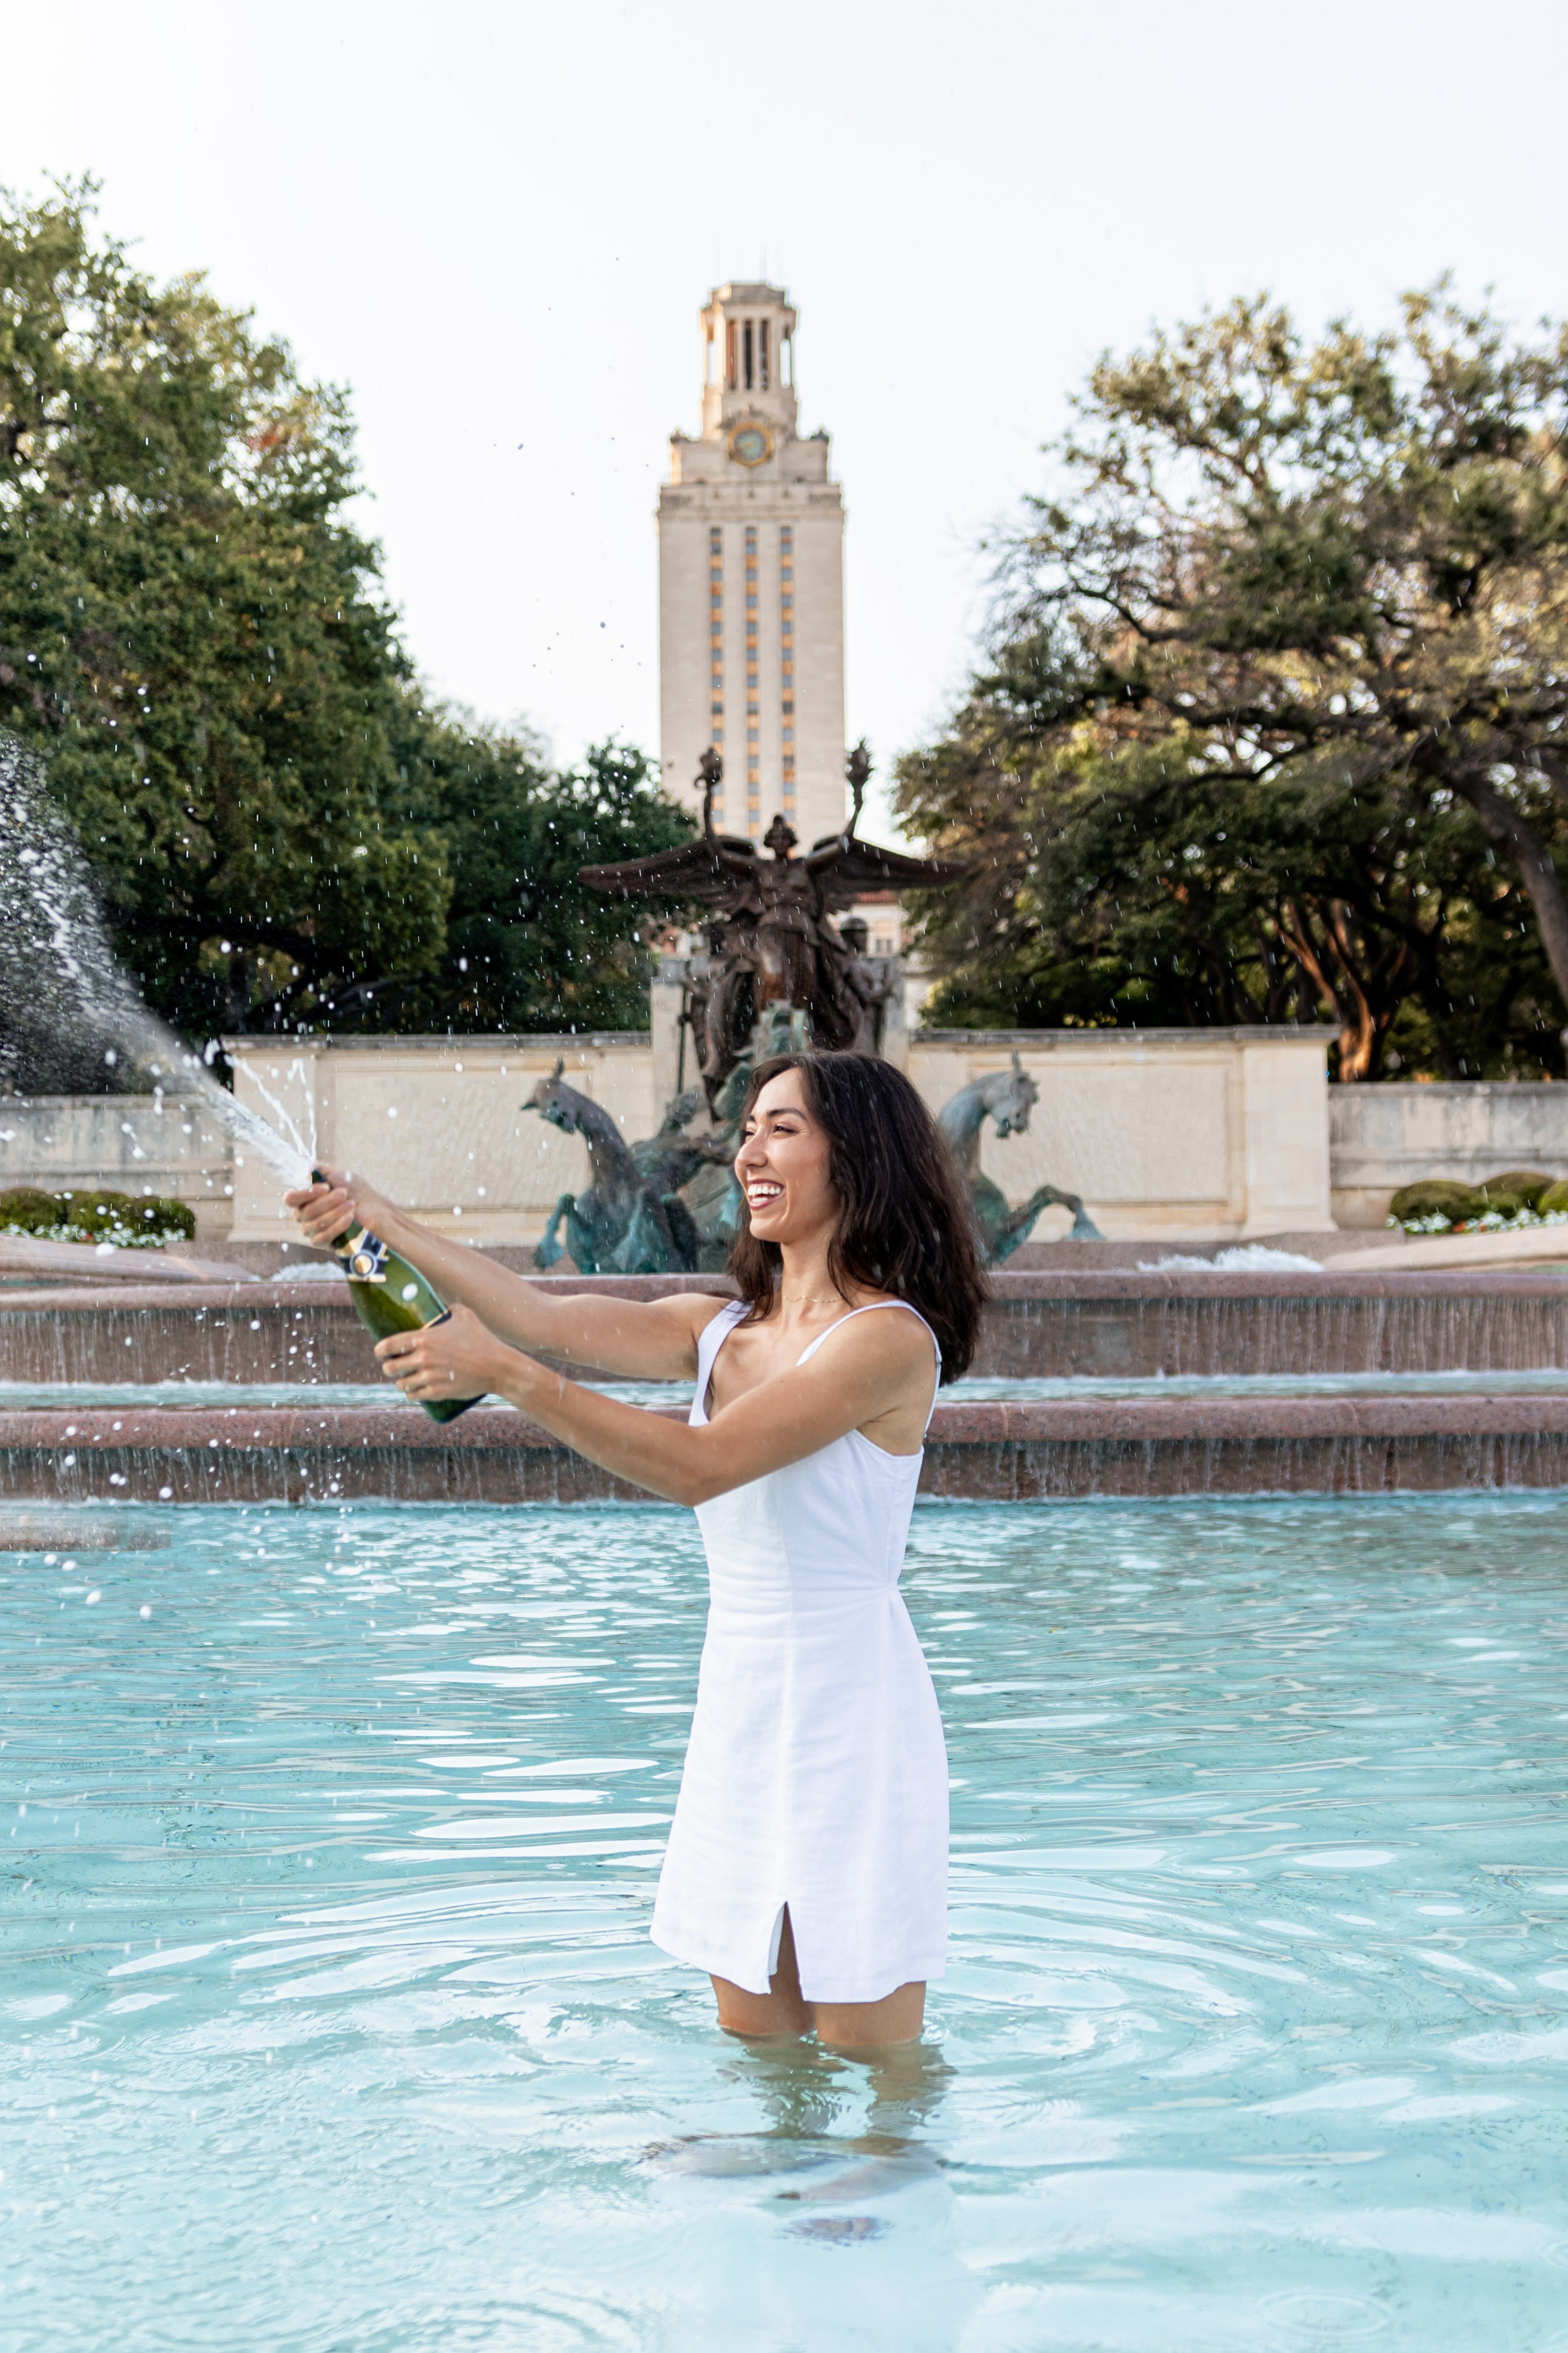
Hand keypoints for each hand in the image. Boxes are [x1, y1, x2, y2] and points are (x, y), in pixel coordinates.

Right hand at [283, 1165, 395, 1251]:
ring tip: (352, 1204)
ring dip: (335, 1212)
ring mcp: (312, 1230)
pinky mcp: (323, 1243)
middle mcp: (303, 1216)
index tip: (326, 1188)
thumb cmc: (353, 1190)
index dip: (306, 1194)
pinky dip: (338, 1226)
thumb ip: (322, 1171)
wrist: (372, 1206)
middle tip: (344, 1193)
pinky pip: (324, 1237)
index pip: (291, 1199)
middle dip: (327, 1202)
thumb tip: (310, 1167)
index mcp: (303, 1199)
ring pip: (316, 1224)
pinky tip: (350, 1217)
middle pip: (306, 1212)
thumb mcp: (338, 1176)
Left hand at [374, 1301, 513, 1402]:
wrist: (497, 1367)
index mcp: (424, 1339)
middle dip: (390, 1367)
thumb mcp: (466, 1316)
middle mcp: (423, 1359)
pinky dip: (412, 1393)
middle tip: (395, 1366)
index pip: (388, 1345)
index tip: (380, 1352)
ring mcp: (429, 1377)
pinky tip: (414, 1391)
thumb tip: (444, 1305)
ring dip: (401, 1381)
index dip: (379, 1350)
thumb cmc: (482, 1340)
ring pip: (401, 1384)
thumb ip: (451, 1308)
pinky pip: (414, 1396)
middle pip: (390, 1367)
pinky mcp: (437, 1392)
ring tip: (405, 1379)